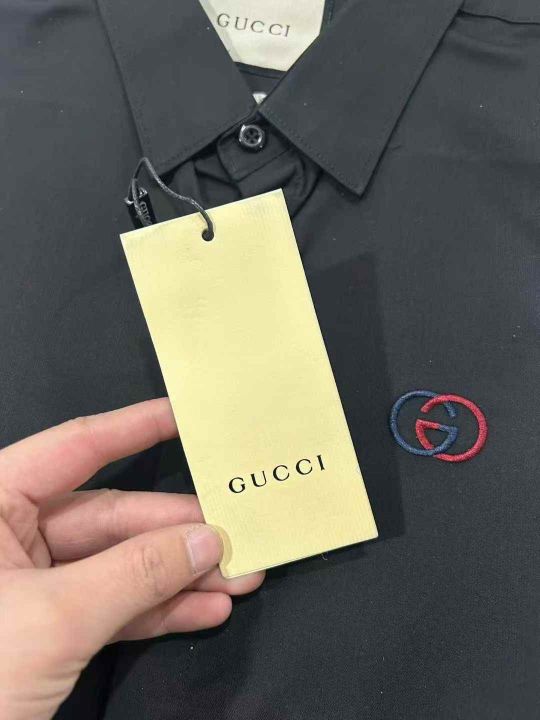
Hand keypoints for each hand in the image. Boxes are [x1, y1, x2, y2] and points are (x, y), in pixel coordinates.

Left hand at [0, 399, 263, 719]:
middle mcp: (10, 535)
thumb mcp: (56, 618)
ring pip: (118, 565)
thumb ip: (136, 573)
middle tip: (235, 535)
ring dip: (179, 576)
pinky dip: (157, 611)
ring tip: (238, 579)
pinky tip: (205, 611)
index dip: (135, 427)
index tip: (186, 414)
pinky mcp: (48, 629)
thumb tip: (208, 539)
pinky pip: (111, 607)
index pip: (75, 447)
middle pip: (110, 518)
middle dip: (176, 534)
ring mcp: (31, 584)